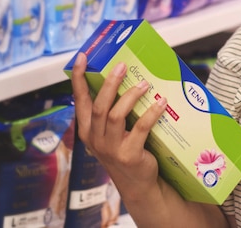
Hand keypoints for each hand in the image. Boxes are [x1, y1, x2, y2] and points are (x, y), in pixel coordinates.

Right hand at [70, 52, 166, 199]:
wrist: (138, 183)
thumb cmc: (125, 149)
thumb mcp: (112, 132)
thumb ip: (111, 110)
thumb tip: (124, 78)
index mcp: (88, 129)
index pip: (80, 100)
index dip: (79, 78)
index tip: (81, 57)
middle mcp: (95, 138)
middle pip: (99, 106)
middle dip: (110, 83)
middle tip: (122, 65)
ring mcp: (111, 148)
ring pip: (115, 116)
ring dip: (131, 96)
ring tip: (145, 84)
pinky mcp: (129, 155)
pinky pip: (140, 128)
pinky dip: (151, 113)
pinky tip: (161, 103)